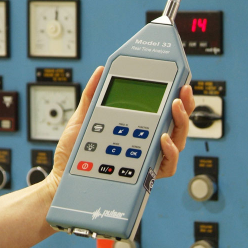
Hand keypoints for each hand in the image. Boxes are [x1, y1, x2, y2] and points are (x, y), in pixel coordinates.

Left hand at [47, 66, 194, 192]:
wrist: (62, 176)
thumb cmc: (74, 152)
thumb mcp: (82, 118)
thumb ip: (92, 95)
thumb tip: (101, 71)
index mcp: (136, 128)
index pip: (163, 111)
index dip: (176, 97)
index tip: (179, 82)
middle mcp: (145, 143)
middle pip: (176, 125)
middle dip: (185, 106)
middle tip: (182, 92)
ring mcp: (146, 158)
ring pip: (177, 142)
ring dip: (180, 123)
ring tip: (175, 107)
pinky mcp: (144, 175)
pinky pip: (166, 165)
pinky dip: (169, 151)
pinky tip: (162, 138)